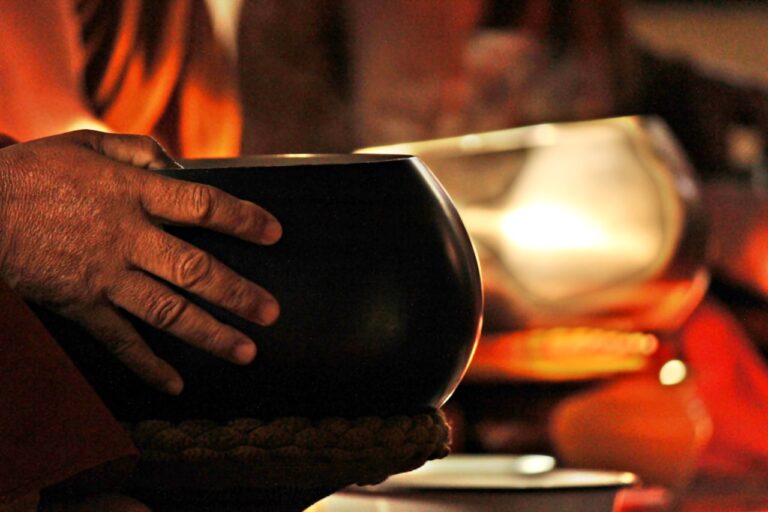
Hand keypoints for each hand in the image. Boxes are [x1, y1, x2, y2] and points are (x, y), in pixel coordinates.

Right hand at [0, 130, 281, 393]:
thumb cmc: (35, 173)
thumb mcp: (87, 144)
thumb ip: (140, 150)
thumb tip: (181, 166)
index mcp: (132, 193)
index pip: (201, 205)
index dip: (242, 219)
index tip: (273, 234)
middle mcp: (125, 237)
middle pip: (193, 269)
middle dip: (237, 293)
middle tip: (270, 313)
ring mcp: (104, 275)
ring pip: (166, 310)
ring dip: (209, 334)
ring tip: (245, 351)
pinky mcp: (80, 305)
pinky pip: (119, 340)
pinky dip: (146, 364)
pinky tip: (174, 383)